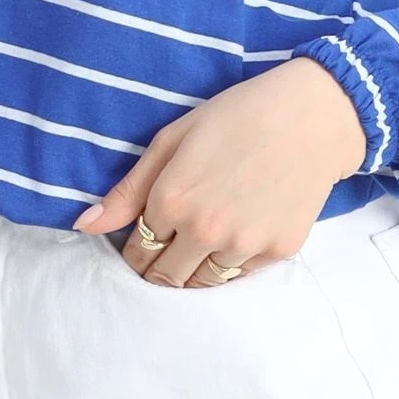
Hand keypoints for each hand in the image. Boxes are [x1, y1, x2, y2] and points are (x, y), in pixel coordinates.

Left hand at [72, 57, 367, 286]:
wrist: (313, 115)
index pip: (137, 253)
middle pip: (165, 278)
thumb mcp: (173, 140)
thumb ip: (127, 190)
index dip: (135, 250)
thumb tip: (84, 226)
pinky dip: (231, 263)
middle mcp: (204, 231)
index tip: (145, 240)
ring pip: (202, 283)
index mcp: (170, 201)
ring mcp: (243, 244)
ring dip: (194, 271)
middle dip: (158, 269)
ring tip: (202, 243)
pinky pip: (241, 275)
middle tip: (168, 250)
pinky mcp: (278, 251)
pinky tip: (236, 235)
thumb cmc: (238, 116)